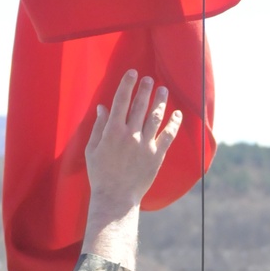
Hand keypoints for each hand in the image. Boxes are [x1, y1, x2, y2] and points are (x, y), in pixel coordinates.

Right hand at [81, 71, 181, 267]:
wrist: (115, 197)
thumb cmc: (100, 174)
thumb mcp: (92, 150)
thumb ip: (98, 127)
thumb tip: (103, 108)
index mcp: (112, 131)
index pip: (120, 101)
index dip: (127, 85)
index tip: (133, 73)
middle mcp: (130, 134)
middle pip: (140, 105)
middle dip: (145, 89)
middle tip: (150, 78)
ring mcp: (145, 144)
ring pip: (155, 116)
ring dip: (160, 101)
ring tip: (164, 90)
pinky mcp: (156, 155)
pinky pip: (168, 135)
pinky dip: (174, 123)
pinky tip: (178, 113)